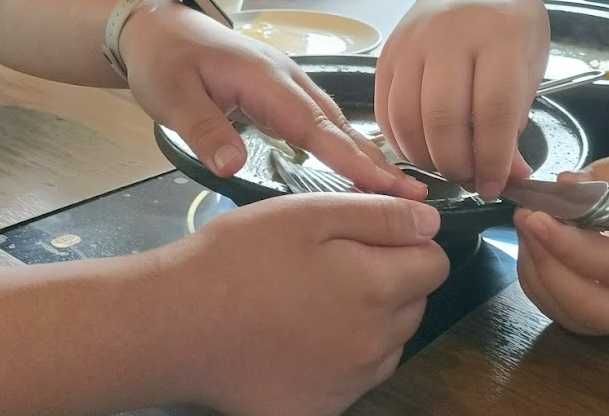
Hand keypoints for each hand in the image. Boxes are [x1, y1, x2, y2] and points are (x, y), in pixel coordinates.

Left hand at [123, 1, 425, 198]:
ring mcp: (287, 82)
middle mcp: (287, 79)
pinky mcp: (282, 91)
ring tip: (398, 189)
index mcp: (265, 79)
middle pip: (337, 124)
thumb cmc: (162, 60)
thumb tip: (233, 166)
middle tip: (414, 197)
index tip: (385, 186)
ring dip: (366, 153)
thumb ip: (203, 129)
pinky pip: (321, 120)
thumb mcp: (171, 96)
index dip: (351, 157)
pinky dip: (346, 143)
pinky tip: (359, 165)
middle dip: (376, 160)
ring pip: (334, 121)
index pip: (315, 125)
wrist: (155, 26)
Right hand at [153, 194, 448, 415]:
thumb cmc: (239, 259)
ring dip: (368, 319)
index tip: (368, 234)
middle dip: (389, 279)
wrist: (174, 325)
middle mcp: (375, 345)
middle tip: (330, 263)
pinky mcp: (320, 409)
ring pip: (387, 343)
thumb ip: (380, 215)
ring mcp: (349, 384)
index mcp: (378, 289)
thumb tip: (431, 221)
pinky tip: (297, 336)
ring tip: (310, 298)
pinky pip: (353, 378)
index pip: (434, 263)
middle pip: (414, 303)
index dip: (408, 241)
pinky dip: (339, 356)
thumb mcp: (310, 213)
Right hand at [375, 0, 548, 198]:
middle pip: (443, 118)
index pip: (493, 109)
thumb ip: (518, 114)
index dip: (493, 158)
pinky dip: (399, 140)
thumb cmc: (510, 18)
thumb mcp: (531, 58)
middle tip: (470, 180)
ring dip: (426, 157)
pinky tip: (420, 151)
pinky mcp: (387, 53)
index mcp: (497, 35)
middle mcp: (449, 36)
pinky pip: (385, 108)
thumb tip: (512, 174)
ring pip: (407, 117)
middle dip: (457, 164)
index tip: (496, 185)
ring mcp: (412, 42)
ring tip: (446, 169)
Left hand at [515, 154, 608, 334]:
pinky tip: (539, 245)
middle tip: (525, 217)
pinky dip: (544, 283)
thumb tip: (562, 186)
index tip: (536, 215)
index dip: (570, 246)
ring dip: (539, 273)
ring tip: (529, 225)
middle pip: (590, 308)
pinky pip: (569, 313)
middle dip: (546, 263)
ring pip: (573, 316)